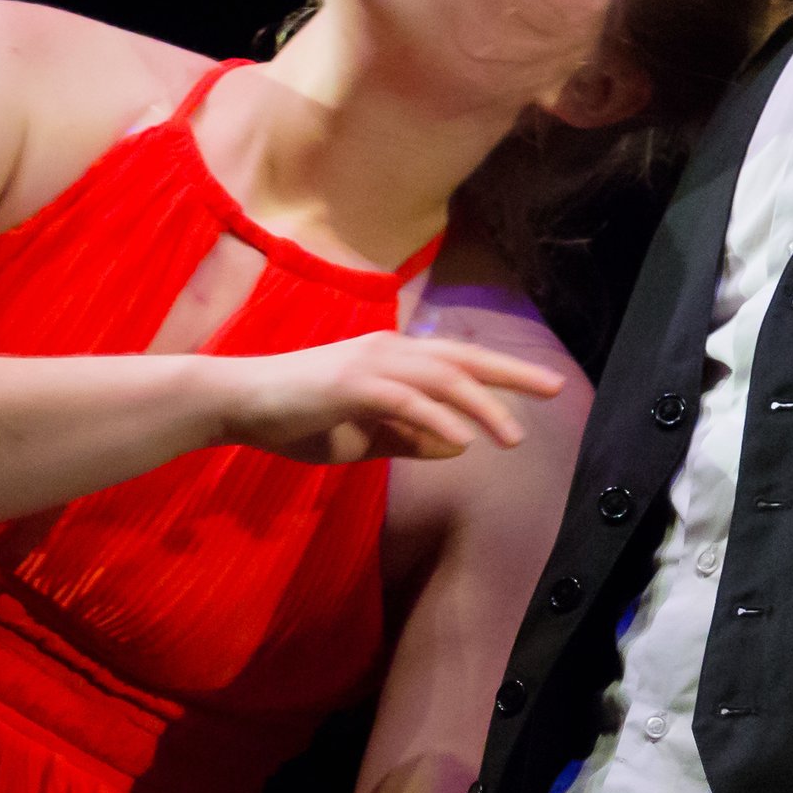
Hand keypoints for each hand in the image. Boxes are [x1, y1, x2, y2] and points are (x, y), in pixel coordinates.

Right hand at [216, 332, 563, 466]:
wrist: (238, 403)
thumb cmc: (294, 417)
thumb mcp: (362, 436)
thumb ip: (408, 438)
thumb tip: (457, 443)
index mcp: (392, 357)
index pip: (458, 361)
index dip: (502, 372)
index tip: (542, 386)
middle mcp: (389, 350)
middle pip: (463, 359)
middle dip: (512, 375)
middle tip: (555, 389)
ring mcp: (371, 363)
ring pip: (443, 379)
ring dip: (482, 407)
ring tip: (513, 437)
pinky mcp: (352, 384)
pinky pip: (407, 401)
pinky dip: (438, 418)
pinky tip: (462, 438)